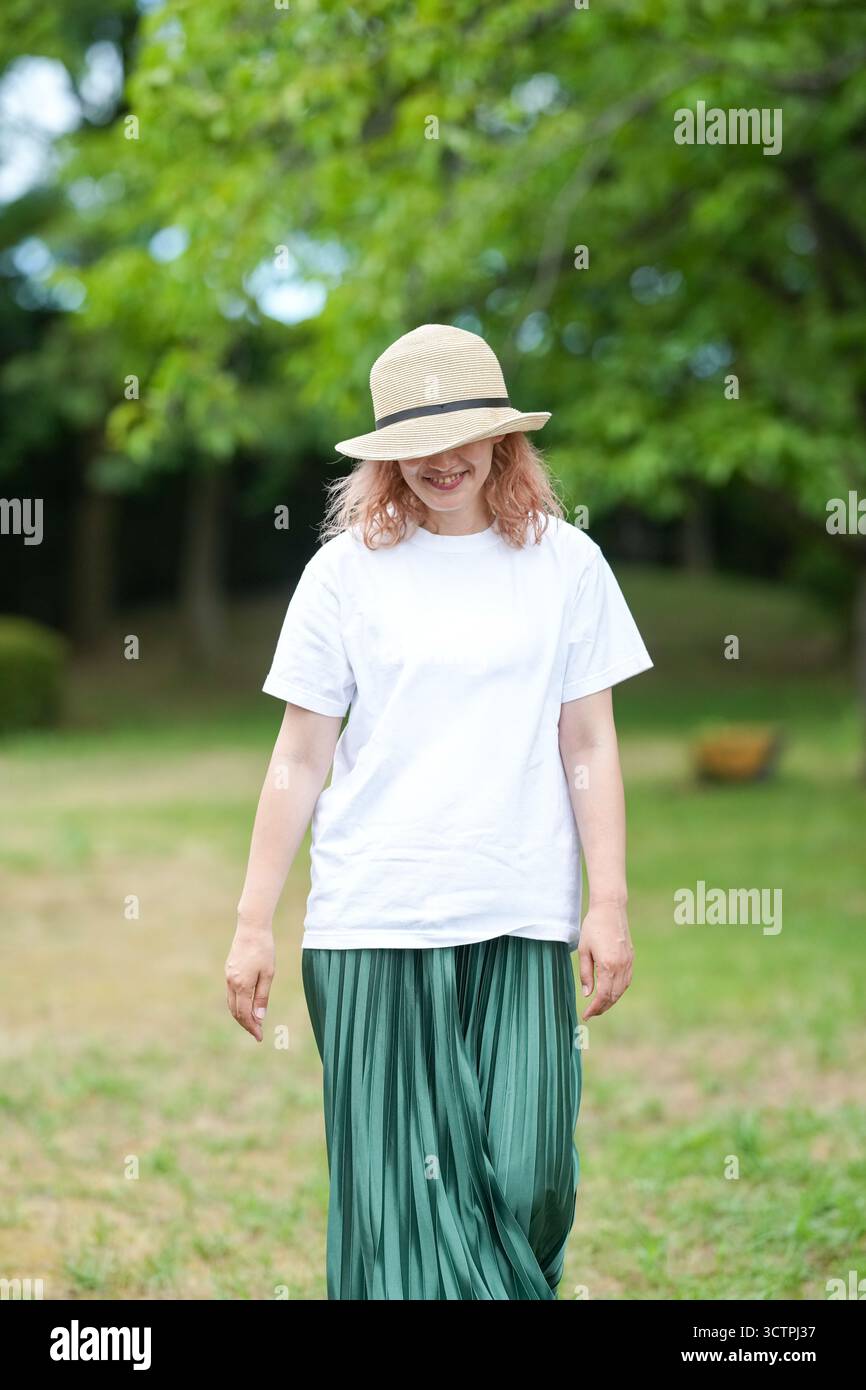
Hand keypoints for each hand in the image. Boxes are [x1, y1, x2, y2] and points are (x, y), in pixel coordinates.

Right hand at [225, 921, 274, 1042]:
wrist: (251, 928)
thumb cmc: (263, 950)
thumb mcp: (268, 974)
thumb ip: (262, 996)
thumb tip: (259, 1017)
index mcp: (242, 985)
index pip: (244, 1014)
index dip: (252, 1027)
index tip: (259, 1037)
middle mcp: (231, 983)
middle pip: (235, 1011)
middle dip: (246, 1024)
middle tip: (257, 1033)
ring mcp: (228, 976)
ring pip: (231, 1003)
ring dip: (240, 1015)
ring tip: (253, 1022)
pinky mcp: (228, 970)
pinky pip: (231, 993)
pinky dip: (238, 1003)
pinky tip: (246, 1005)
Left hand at [577, 902, 633, 1019]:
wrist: (610, 909)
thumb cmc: (593, 927)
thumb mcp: (583, 950)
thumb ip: (585, 974)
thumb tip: (587, 994)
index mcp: (608, 965)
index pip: (603, 996)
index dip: (594, 1008)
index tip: (586, 1015)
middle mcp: (621, 966)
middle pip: (614, 996)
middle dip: (602, 1007)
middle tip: (591, 1013)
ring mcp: (628, 963)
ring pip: (622, 990)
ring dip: (611, 1000)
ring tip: (599, 1006)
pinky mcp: (631, 958)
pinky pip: (626, 981)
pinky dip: (618, 990)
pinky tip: (610, 992)